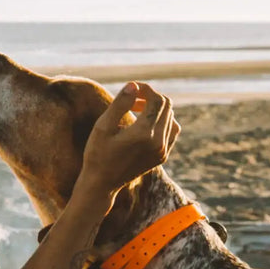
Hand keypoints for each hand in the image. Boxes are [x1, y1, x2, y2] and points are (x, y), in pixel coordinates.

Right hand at [78, 82, 179, 196]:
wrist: (102, 183)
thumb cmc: (97, 153)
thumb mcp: (102, 126)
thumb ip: (119, 104)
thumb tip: (134, 85)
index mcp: (143, 133)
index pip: (156, 99)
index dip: (145, 89)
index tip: (132, 88)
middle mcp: (158, 142)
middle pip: (166, 105)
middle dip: (151, 97)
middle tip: (132, 99)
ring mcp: (163, 150)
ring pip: (171, 117)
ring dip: (157, 108)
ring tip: (137, 111)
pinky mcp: (163, 156)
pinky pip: (172, 131)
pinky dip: (163, 121)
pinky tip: (145, 123)